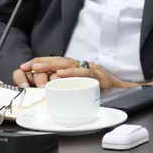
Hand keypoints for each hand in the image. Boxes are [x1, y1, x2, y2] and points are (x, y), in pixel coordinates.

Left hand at [17, 57, 140, 88]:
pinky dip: (70, 73)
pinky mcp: (98, 75)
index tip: (25, 67)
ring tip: (38, 68)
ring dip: (51, 65)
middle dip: (41, 62)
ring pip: (68, 64)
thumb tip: (49, 92)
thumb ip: (69, 87)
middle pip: (59, 60)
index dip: (41, 62)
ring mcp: (91, 69)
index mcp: (77, 68)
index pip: (56, 62)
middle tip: (26, 67)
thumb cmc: (105, 91)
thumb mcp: (82, 88)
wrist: (127, 92)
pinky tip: (59, 75)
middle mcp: (83, 66)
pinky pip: (83, 73)